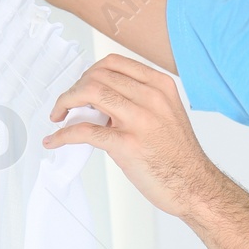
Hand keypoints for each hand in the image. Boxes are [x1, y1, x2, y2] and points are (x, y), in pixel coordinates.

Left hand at [43, 53, 221, 218]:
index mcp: (160, 86)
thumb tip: (101, 102)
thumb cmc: (179, 154)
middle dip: (74, 89)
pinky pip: (84, 131)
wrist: (194, 185)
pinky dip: (63, 134)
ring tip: (59, 116)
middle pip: (97, 76)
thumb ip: (138, 100)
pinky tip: (55, 140)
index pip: (114, 63)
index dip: (89, 72)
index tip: (80, 86)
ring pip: (89, 93)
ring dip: (65, 103)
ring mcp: (139, 119)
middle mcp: (151, 97)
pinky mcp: (127, 144)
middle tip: (66, 105)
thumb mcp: (166, 113)